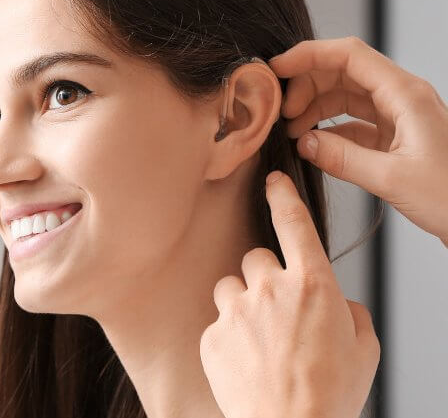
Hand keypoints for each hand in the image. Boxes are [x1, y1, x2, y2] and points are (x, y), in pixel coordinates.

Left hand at [199, 171, 379, 417]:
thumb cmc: (331, 394)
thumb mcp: (363, 349)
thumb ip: (351, 313)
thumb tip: (339, 304)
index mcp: (312, 284)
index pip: (293, 223)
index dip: (283, 197)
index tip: (273, 180)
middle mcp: (271, 288)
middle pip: (255, 257)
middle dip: (264, 276)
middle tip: (274, 308)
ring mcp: (237, 310)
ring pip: (230, 286)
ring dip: (242, 302)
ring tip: (256, 336)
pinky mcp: (213, 335)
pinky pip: (217, 322)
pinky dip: (229, 336)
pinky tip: (245, 361)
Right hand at [268, 36, 447, 247]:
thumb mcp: (394, 179)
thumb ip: (343, 159)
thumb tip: (304, 143)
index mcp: (406, 95)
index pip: (349, 55)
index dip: (308, 55)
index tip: (277, 68)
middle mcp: (401, 98)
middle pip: (343, 72)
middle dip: (307, 86)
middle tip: (283, 113)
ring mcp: (397, 117)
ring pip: (345, 96)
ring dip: (315, 108)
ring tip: (294, 132)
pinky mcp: (394, 137)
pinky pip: (353, 123)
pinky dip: (329, 130)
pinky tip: (314, 145)